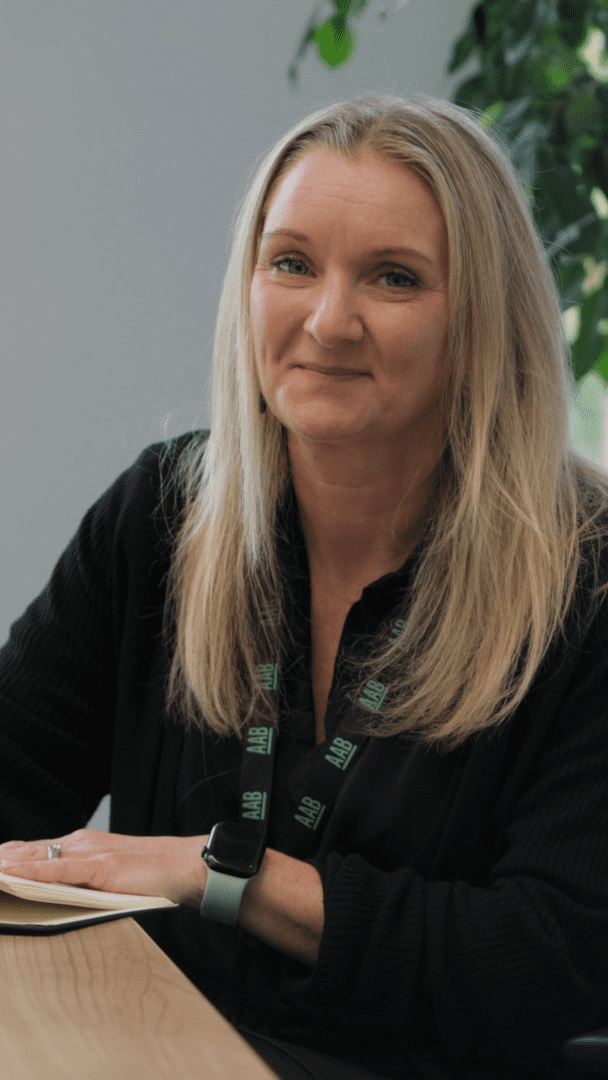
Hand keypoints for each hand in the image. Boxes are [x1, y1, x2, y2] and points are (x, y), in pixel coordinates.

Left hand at [0, 828, 208, 907]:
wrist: (186, 866)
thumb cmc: (154, 873)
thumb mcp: (111, 873)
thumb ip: (84, 878)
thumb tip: (58, 894)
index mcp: (83, 843)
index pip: (34, 848)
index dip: (7, 857)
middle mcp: (81, 843)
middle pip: (28, 850)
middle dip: (1, 861)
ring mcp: (89, 853)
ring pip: (36, 857)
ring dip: (6, 866)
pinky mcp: (99, 867)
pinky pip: (57, 871)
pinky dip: (30, 872)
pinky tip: (11, 876)